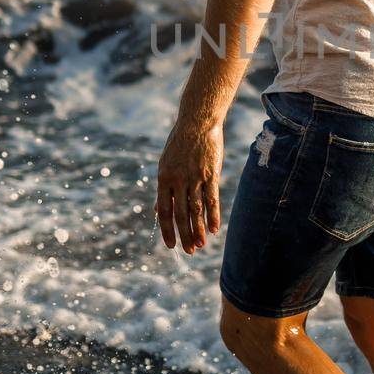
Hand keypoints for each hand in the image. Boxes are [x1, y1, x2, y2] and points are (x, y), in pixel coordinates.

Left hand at [156, 119, 223, 252]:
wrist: (197, 122)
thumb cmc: (179, 145)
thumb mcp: (165, 165)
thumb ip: (164, 189)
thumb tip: (159, 211)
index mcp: (163, 179)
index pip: (164, 211)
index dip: (167, 230)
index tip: (171, 246)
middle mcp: (178, 180)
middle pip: (181, 214)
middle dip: (185, 235)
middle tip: (189, 251)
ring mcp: (195, 177)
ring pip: (197, 209)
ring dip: (199, 229)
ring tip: (201, 245)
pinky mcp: (211, 174)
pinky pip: (212, 198)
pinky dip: (213, 215)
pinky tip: (214, 228)